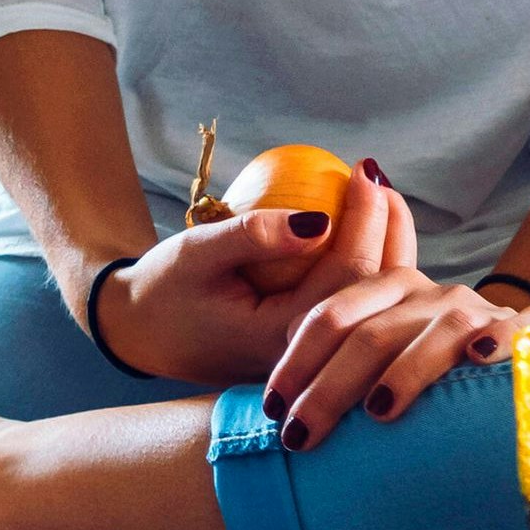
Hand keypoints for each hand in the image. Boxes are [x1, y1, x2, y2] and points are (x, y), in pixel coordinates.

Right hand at [85, 165, 396, 386]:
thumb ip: (253, 238)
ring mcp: (313, 355)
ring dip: (385, 247)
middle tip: (378, 178)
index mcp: (286, 340)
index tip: (363, 172)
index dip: (365, 219)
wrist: (141, 333)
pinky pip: (348, 302)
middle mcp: (311, 357)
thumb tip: (321, 221)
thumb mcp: (198, 254)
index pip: (347, 275)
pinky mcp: (308, 345)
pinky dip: (362, 264)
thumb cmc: (164, 289)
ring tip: (382, 200)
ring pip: (370, 301)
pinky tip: (361, 230)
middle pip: (375, 292)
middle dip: (389, 229)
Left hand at [258, 189, 529, 449]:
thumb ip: (342, 365)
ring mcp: (481, 312)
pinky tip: (481, 360)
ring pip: (437, 331)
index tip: (273, 408)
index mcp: (388, 293)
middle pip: (371, 334)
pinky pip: (516, 330)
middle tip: (301, 436)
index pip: (330, 316)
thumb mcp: (387, 360)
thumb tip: (282, 401)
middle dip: (330, 386)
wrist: (525, 364)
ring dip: (407, 369)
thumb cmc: (439, 374)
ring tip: (378, 411)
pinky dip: (499, 340)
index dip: (297, 360)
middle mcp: (430, 295)